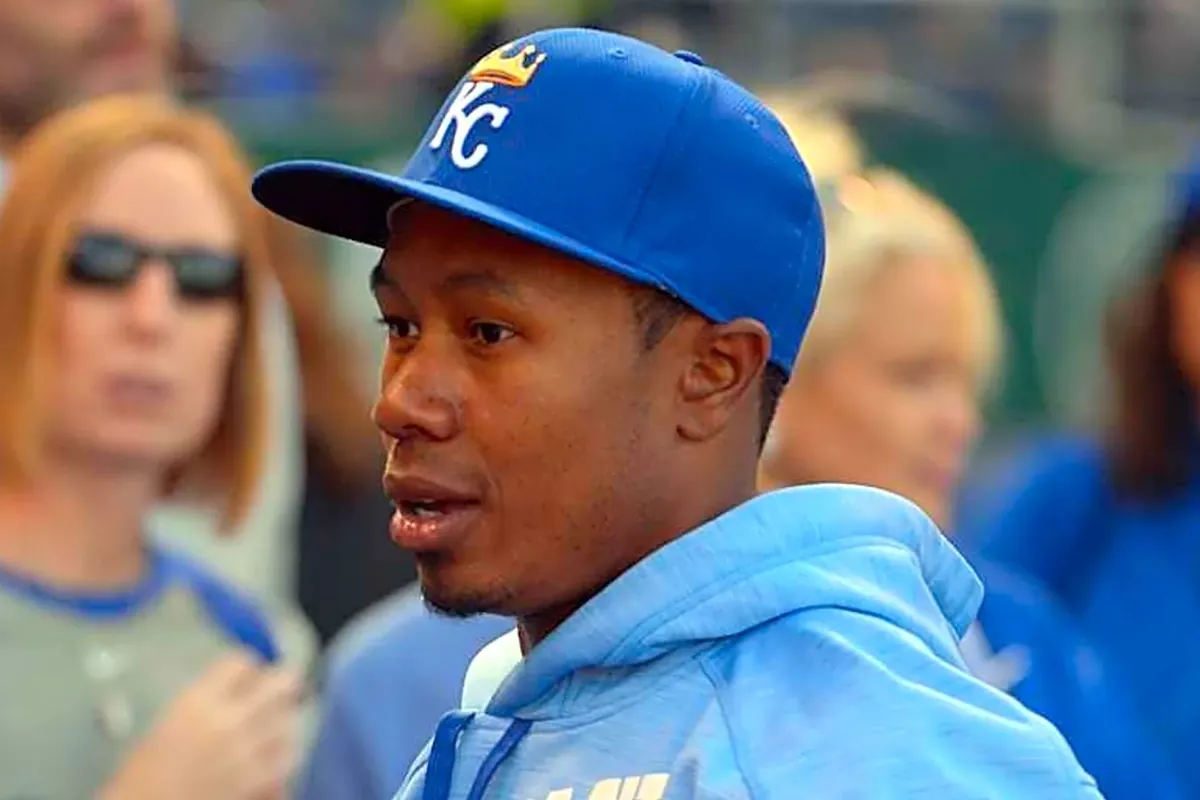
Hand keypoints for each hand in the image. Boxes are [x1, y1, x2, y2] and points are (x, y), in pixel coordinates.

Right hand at [97, 652, 301, 799]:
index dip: (248, 667)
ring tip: (275, 726)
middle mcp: (230, 720)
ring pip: (291, 721)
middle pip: (281, 682)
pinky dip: (283, 756)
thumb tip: (234, 695)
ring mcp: (249, 752)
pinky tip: (273, 758)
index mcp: (198, 701)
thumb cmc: (141, 775)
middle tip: (280, 689)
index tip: (250, 674)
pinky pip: (288, 758)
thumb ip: (203, 705)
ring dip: (283, 721)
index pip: (241, 662)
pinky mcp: (261, 782)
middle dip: (282, 682)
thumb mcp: (166, 726)